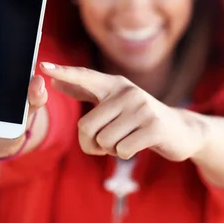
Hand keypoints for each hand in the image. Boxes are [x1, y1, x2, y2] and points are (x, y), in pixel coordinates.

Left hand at [40, 63, 207, 161]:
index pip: (85, 77)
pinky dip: (125, 154)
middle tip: (107, 142)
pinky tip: (137, 145)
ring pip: (103, 141)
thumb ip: (85, 91)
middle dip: (92, 143)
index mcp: (114, 84)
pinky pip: (122, 150)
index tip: (43, 67)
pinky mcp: (154, 127)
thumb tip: (54, 81)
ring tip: (126, 139)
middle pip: (86, 127)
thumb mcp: (114, 101)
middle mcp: (127, 92)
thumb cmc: (139, 118)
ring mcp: (142, 108)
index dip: (64, 73)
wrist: (181, 130)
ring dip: (111, 150)